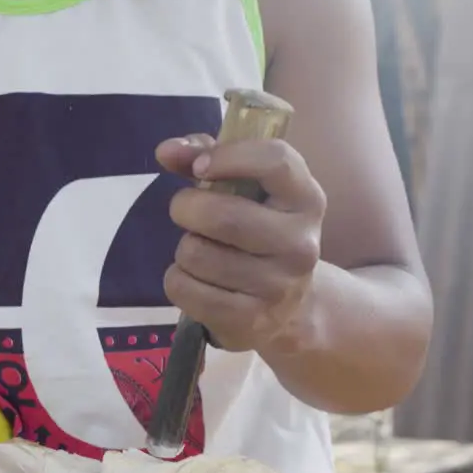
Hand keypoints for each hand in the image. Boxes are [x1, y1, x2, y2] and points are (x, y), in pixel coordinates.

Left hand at [155, 134, 326, 352]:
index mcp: (306, 200)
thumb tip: (166, 150)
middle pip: (222, 215)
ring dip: (184, 248)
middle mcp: (300, 244)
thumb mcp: (247, 190)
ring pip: (195, 253)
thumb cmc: (257, 231)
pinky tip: (198, 280)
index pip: (275, 161)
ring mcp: (277, 287)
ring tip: (202, 252)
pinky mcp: (249, 321)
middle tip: (187, 212)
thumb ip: (205, 156)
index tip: (199, 167)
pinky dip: (177, 280)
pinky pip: (183, 288)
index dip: (228, 156)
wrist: (289, 308)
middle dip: (186, 208)